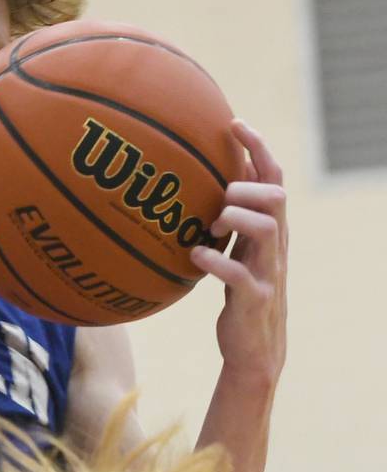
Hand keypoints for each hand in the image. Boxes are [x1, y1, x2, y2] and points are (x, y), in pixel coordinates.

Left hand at [190, 120, 286, 386]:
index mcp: (270, 229)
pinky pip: (237, 274)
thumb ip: (226, 219)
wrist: (254, 348)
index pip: (273, 179)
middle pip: (276, 197)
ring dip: (235, 217)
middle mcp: (275, 246)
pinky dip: (214, 260)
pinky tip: (193, 256)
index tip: (234, 123)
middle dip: (248, 186)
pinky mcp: (254, 298)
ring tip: (211, 225)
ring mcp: (267, 272)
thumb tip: (195, 184)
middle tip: (221, 195)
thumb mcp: (235, 250)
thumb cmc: (238, 293)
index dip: (257, 149)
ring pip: (266, 229)